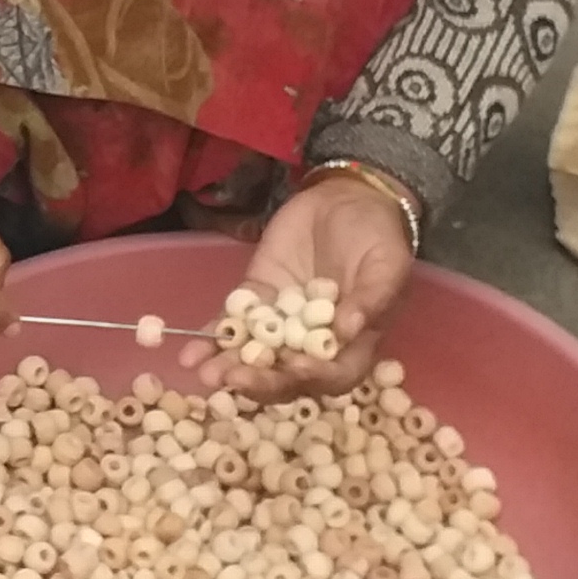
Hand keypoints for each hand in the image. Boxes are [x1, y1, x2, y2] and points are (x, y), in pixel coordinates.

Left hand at [192, 177, 414, 398]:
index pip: (334, 376)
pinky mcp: (257, 299)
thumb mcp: (387, 263)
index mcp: (354, 343)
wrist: (347, 197)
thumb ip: (372, 298)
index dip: (313, 378)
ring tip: (207, 375)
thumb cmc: (378, 234)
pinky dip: (212, 339)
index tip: (293, 367)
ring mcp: (282, 323)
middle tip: (234, 379)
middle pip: (288, 377)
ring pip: (255, 356)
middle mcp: (315, 343)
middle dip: (261, 381)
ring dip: (230, 368)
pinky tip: (189, 353)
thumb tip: (348, 331)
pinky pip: (233, 325)